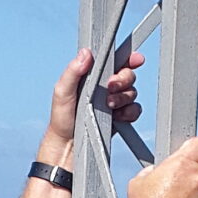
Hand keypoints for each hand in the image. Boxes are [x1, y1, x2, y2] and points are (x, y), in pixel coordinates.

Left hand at [42, 46, 142, 165]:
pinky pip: (135, 110)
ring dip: (123, 98)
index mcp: (94, 75)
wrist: (69, 144)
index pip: (115, 61)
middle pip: (128, 75)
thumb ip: (72, 72)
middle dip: (122, 80)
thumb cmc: (62, 117)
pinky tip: (117, 117)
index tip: (135, 59)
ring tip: (108, 106)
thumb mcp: (62, 91)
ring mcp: (115, 101)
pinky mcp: (121, 116)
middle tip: (110, 87)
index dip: (128, 58)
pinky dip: (129, 112)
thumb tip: (85, 53)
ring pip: (132, 93)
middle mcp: (106, 86)